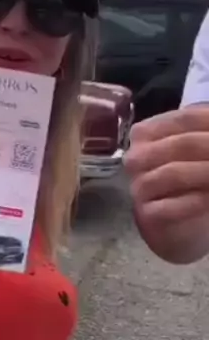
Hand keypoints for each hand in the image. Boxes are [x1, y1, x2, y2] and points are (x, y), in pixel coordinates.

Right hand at [124, 106, 208, 227]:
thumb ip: (204, 132)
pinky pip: (168, 207)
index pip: (186, 118)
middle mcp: (137, 157)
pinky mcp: (146, 215)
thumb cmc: (192, 179)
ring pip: (172, 174)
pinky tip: (207, 200)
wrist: (184, 221)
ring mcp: (139, 187)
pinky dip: (192, 202)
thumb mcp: (198, 150)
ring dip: (204, 173)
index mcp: (147, 132)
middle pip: (181, 144)